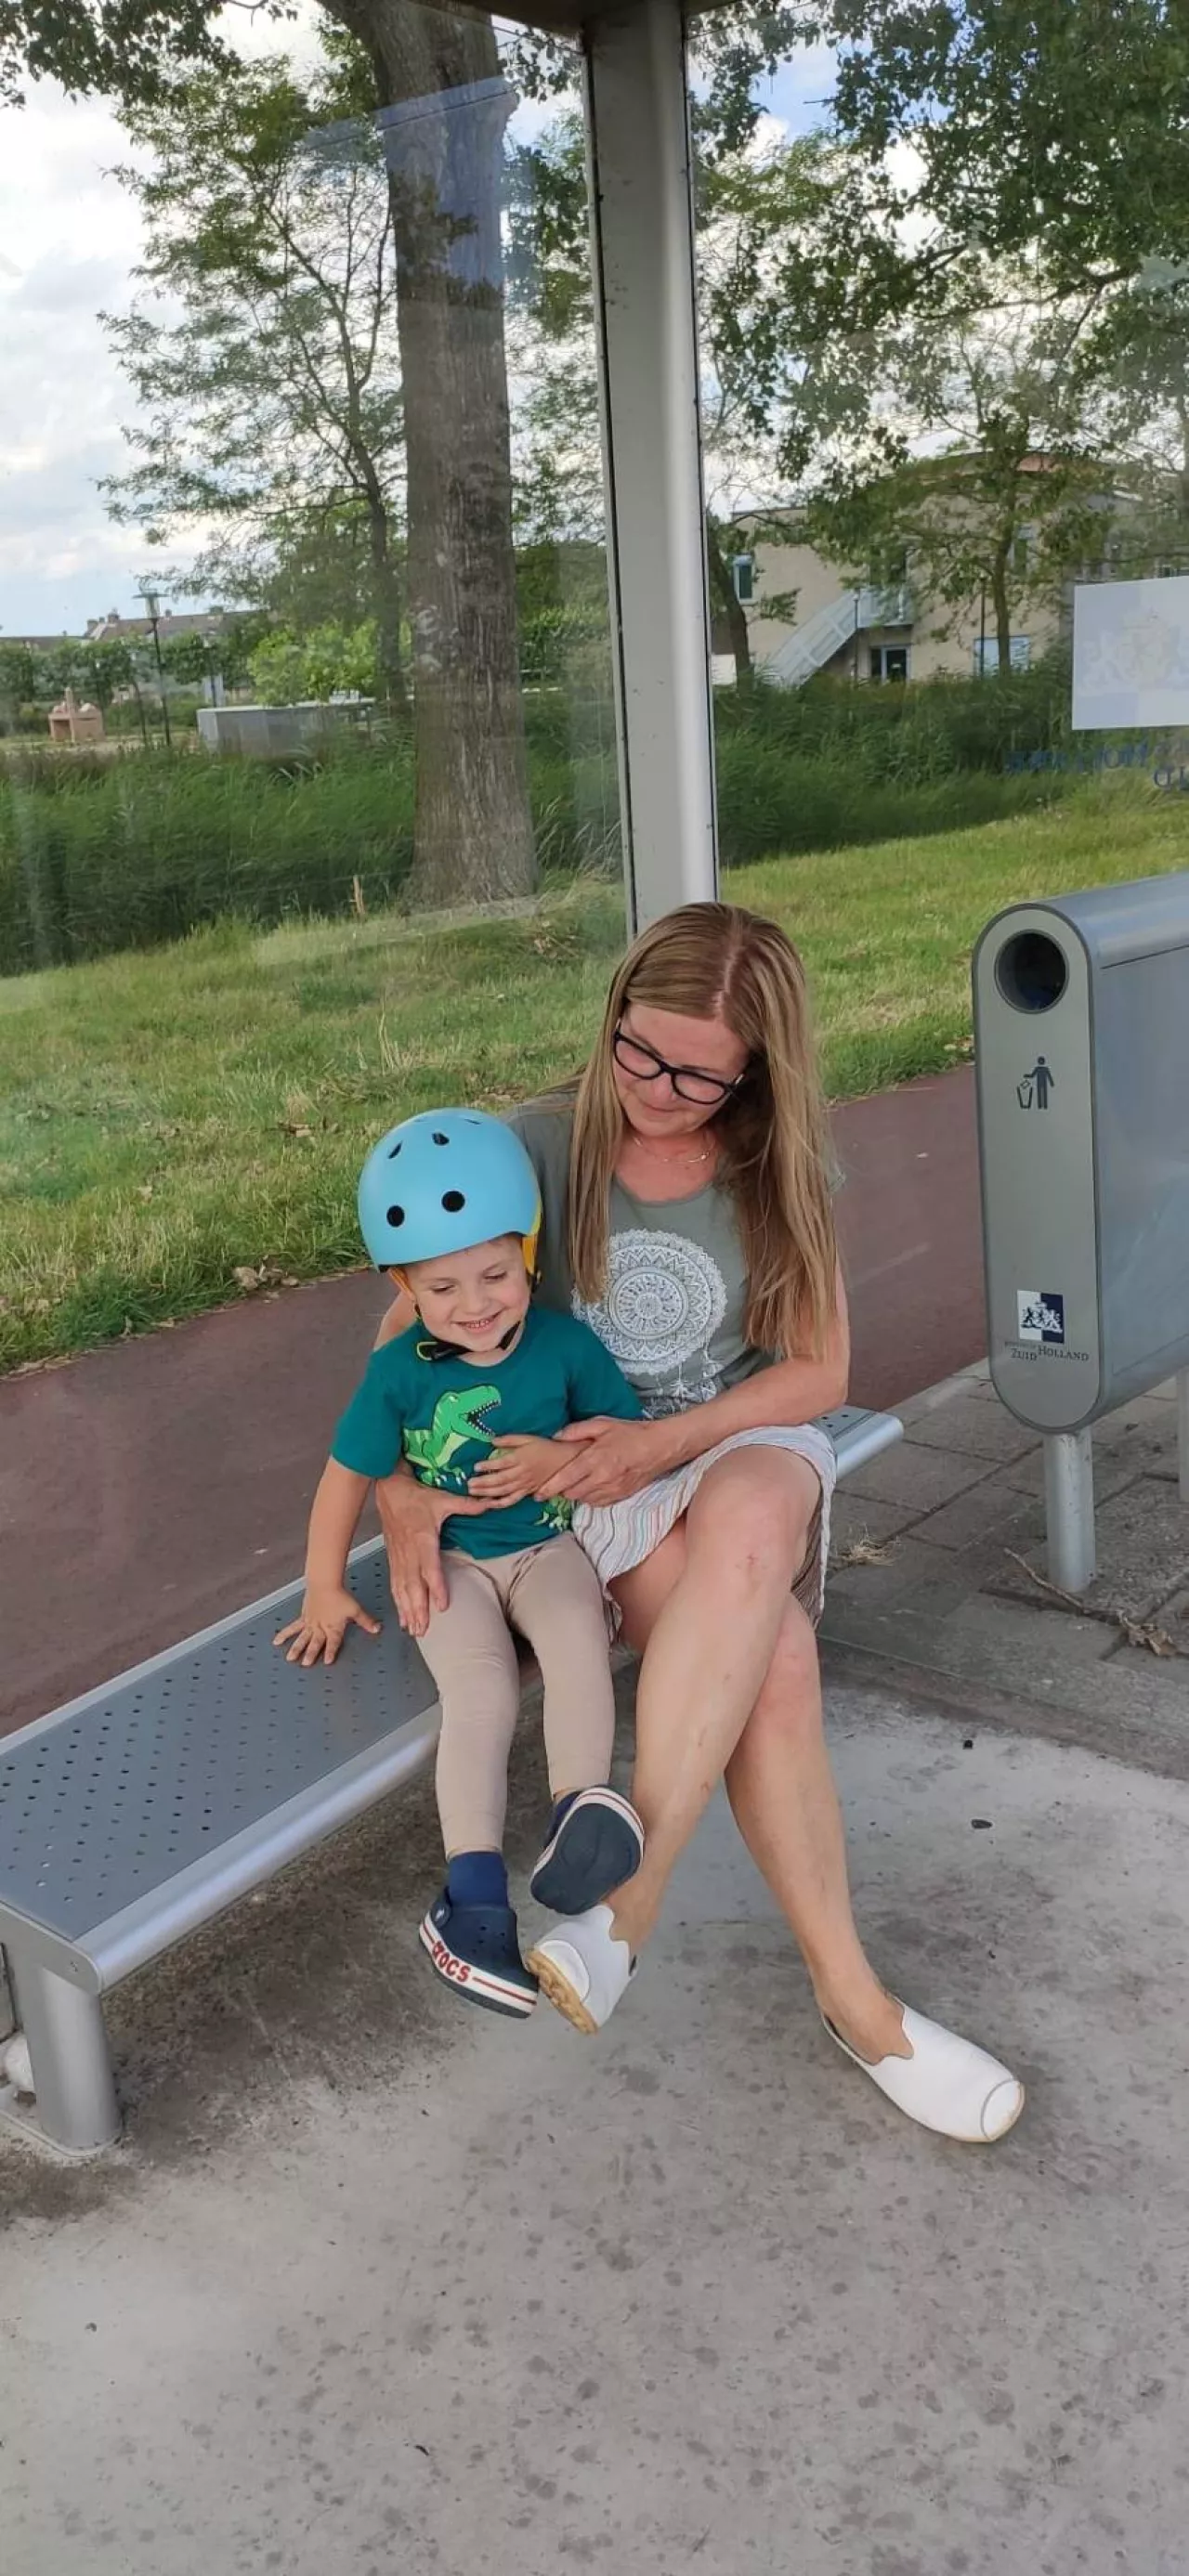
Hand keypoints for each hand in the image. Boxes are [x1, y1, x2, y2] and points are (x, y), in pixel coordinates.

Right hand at [274, 1584, 380, 1667]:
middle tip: (306, 1665)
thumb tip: (377, 1629)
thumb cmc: (339, 1595)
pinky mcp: (303, 1616)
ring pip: (302, 1637)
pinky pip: (293, 1627)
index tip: (328, 1662)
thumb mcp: (355, 1609)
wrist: (324, 1583)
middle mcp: (320, 1627)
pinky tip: (277, 1640)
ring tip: (289, 1658)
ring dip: (296, 1648)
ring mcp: (310, 1622)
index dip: (331, 1652)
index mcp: (333, 1627)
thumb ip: (365, 1621)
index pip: (333, 1643)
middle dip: (311, 1654)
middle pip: (315, 1643)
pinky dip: (285, 1633)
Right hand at [374, 1468, 485, 1638]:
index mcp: (422, 1538)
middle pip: (413, 1585)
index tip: (442, 1604)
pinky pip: (394, 1585)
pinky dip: (398, 1603)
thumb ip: (467, 1505)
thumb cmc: (415, 1496)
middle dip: (418, 1608)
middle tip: (425, 1628)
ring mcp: (398, 1557)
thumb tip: (490, 1504)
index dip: (435, 1586)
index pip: (429, 1567)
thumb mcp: (443, 1499)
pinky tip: (403, 1618)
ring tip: (415, 1630)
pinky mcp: (393, 1559)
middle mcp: (408, 1551)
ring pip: (402, 1589)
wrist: (389, 1490)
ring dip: (408, 1610)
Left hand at [468, 1434, 566, 1506]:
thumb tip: (491, 1441)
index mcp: (521, 1458)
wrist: (563, 1460)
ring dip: (488, 1493)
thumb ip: (509, 1440)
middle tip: (469, 1484)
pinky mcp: (528, 1492)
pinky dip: (501, 1503)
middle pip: (501, 1480)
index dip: (488, 1465)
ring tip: (474, 1493)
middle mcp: (522, 1473)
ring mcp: (525, 1484)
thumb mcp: (527, 1438)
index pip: (502, 1463)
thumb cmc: (543, 1447)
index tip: (475, 1466)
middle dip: (483, 1483)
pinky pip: (513, 1499)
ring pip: (504, 1491)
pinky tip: (489, 1504)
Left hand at [529, 1417, 670, 1509]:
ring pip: (584, 1500)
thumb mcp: (602, 1424)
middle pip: (571, 1493)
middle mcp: (602, 1477)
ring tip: (578, 1482)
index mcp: (595, 1458)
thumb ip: (576, 1430)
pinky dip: (591, 1497)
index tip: (538, 1493)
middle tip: (560, 1481)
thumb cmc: (631, 1433)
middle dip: (562, 1489)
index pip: (565, 1478)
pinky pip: (598, 1503)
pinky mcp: (621, 1496)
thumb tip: (556, 1437)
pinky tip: (593, 1486)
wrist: (660, 1446)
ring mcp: (612, 1489)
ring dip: (577, 1493)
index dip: (549, 1488)